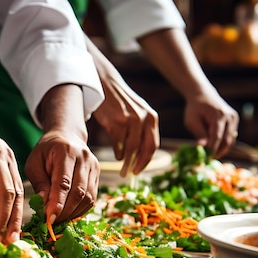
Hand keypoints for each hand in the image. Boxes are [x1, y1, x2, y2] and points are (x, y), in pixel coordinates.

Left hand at [26, 84, 98, 223]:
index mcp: (66, 152)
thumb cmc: (46, 152)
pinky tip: (68, 213)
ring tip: (59, 219)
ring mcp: (94, 167)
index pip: (64, 182)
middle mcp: (84, 158)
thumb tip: (45, 205)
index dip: (57, 203)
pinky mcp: (98, 175)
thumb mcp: (34, 163)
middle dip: (65, 211)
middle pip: (79, 192)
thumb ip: (39, 183)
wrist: (66, 137)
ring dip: (73, 213)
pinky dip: (80, 210)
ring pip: (88, 198)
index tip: (48, 218)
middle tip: (52, 223)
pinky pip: (92, 198)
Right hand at [85, 37, 158, 176]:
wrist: (104, 83)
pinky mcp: (116, 122)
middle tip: (130, 174)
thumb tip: (139, 154)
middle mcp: (144, 119)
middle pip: (143, 149)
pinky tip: (116, 154)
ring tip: (121, 168)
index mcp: (152, 117)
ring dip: (126, 161)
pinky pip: (118, 144)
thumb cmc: (120, 101)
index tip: (139, 170)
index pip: (153, 145)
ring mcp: (130, 120)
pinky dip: (117, 152)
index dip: (146, 160)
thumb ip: (141, 129)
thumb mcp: (136, 112)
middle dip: (137, 164)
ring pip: (130, 149)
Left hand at [184, 90, 239, 158]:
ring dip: (222, 149)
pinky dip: (224, 143)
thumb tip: (203, 147)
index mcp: (218, 116)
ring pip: (230, 139)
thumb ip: (199, 134)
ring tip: (211, 156)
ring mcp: (234, 118)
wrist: (203, 95)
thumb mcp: (192, 121)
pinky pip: (231, 135)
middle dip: (218, 151)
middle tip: (209, 160)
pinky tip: (215, 148)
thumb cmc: (194, 109)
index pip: (217, 137)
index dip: (212, 149)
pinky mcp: (234, 119)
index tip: (206, 159)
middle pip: (226, 140)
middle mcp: (229, 116)